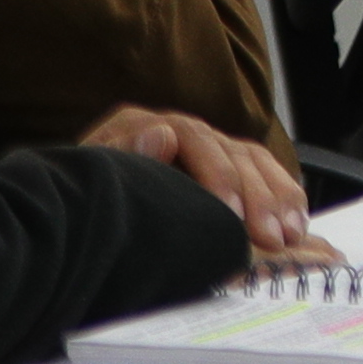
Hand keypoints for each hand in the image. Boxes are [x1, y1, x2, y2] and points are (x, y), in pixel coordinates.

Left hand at [80, 106, 320, 264]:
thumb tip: (162, 135)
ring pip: (255, 162)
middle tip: (270, 237)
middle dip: (258, 198)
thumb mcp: (90, 185)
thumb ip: (121, 156)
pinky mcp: (222, 168)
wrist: (66, 229)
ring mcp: (201, 147)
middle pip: (231, 151)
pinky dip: (284, 197)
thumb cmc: (77, 209)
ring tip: (290, 236)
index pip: (190, 137)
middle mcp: (174, 130)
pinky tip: (296, 223)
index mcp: (137, 126)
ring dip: (278, 200)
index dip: (217, 175)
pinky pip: (265, 173)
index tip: (230, 214)